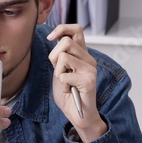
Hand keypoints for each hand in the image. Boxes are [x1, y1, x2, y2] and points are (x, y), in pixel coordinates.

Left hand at [47, 24, 106, 142]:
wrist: (77, 114)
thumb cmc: (68, 92)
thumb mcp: (59, 70)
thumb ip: (59, 55)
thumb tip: (54, 38)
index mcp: (82, 54)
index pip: (76, 29)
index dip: (62, 28)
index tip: (50, 38)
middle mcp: (89, 58)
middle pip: (65, 42)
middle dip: (54, 58)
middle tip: (60, 72)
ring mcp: (90, 69)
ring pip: (63, 58)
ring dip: (58, 73)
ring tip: (66, 83)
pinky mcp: (89, 80)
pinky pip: (64, 75)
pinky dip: (62, 85)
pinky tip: (70, 91)